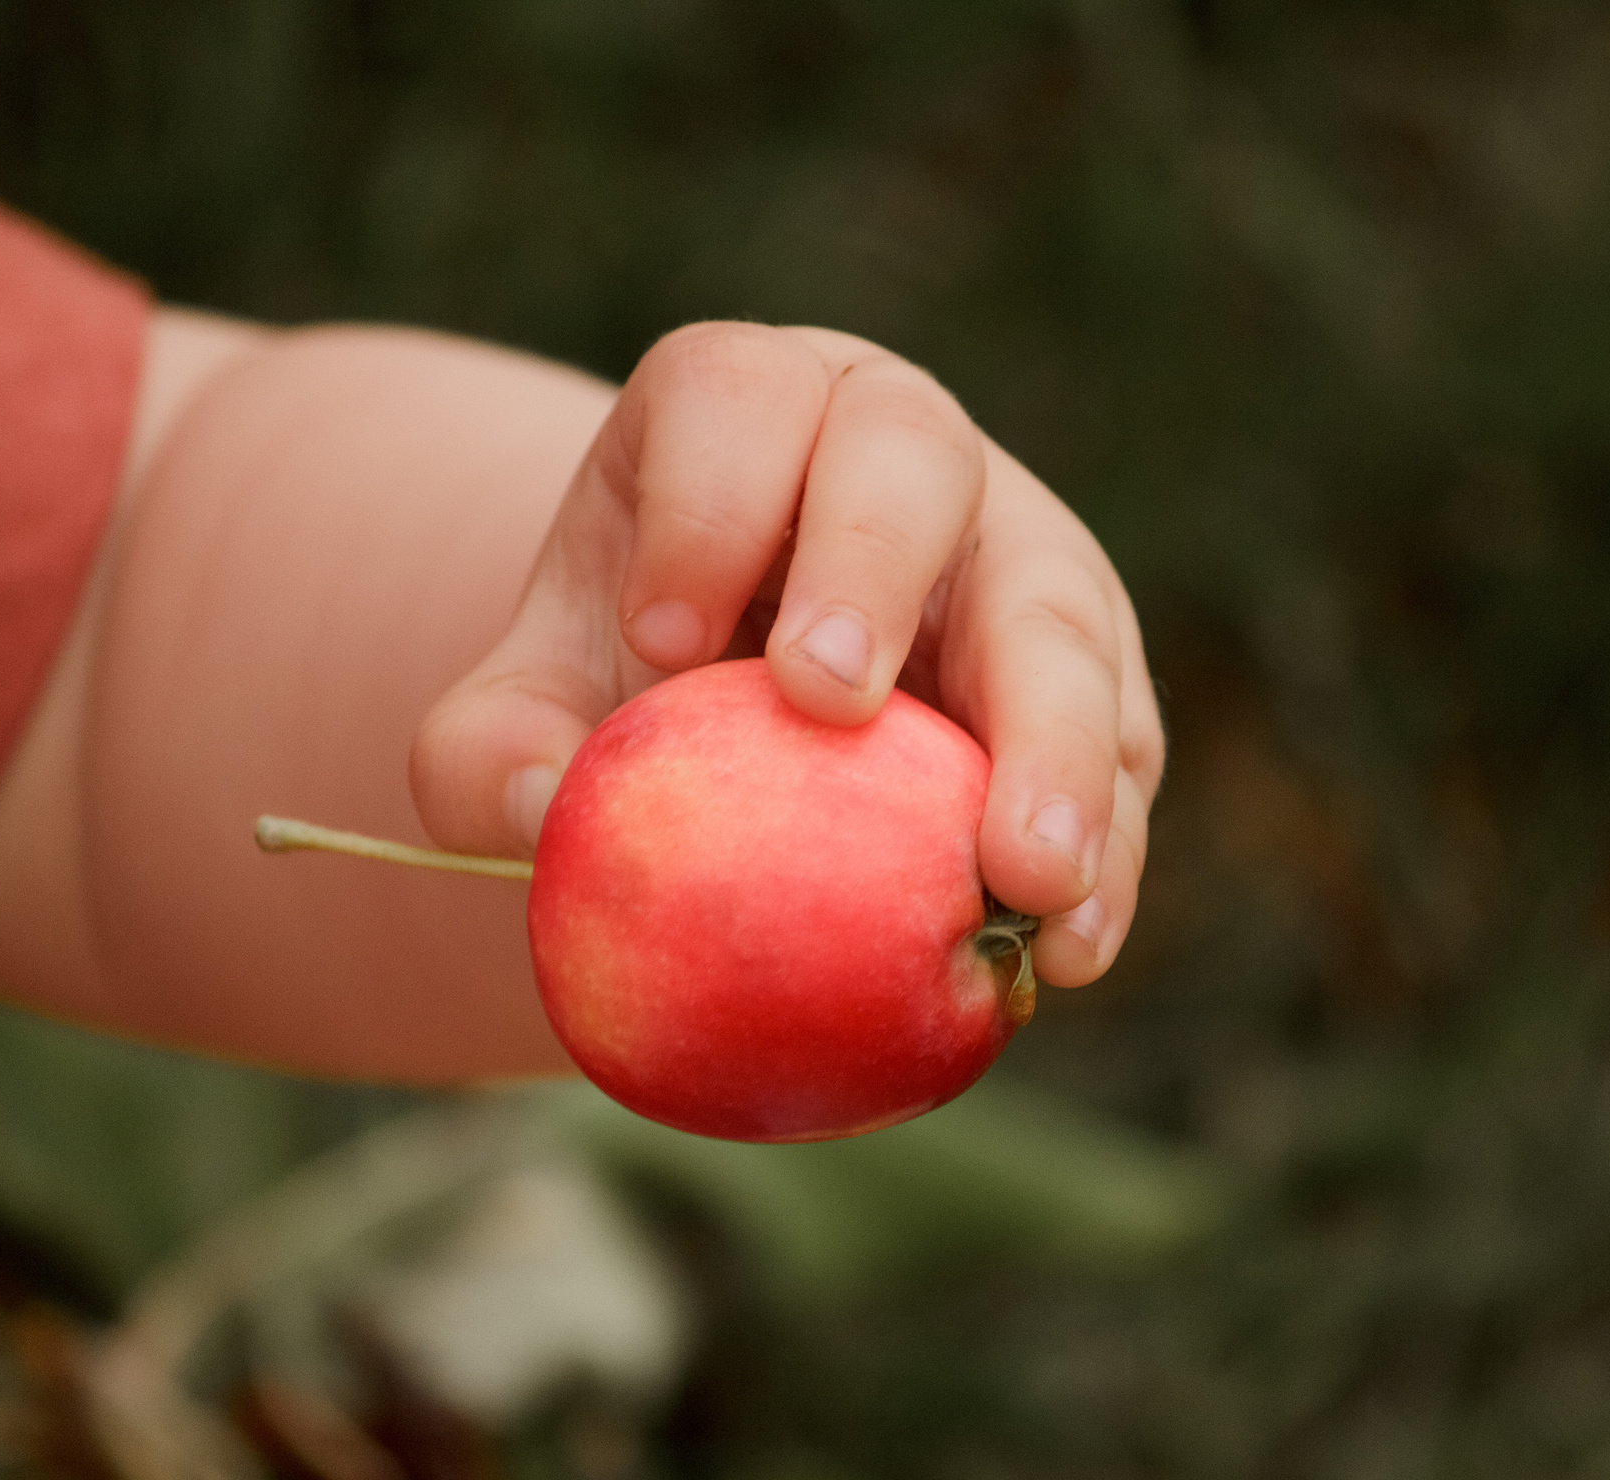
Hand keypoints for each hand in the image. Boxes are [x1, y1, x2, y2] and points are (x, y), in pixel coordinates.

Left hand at [411, 322, 1161, 985]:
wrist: (738, 722)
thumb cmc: (627, 686)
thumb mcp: (524, 706)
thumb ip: (488, 752)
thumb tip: (542, 810)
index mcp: (747, 410)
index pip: (738, 397)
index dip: (705, 504)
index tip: (664, 644)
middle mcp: (894, 444)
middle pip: (913, 457)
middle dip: (874, 573)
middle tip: (829, 709)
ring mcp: (1012, 550)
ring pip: (1058, 606)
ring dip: (1051, 743)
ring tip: (1026, 880)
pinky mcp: (1090, 673)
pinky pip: (1121, 745)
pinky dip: (1104, 849)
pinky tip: (1067, 953)